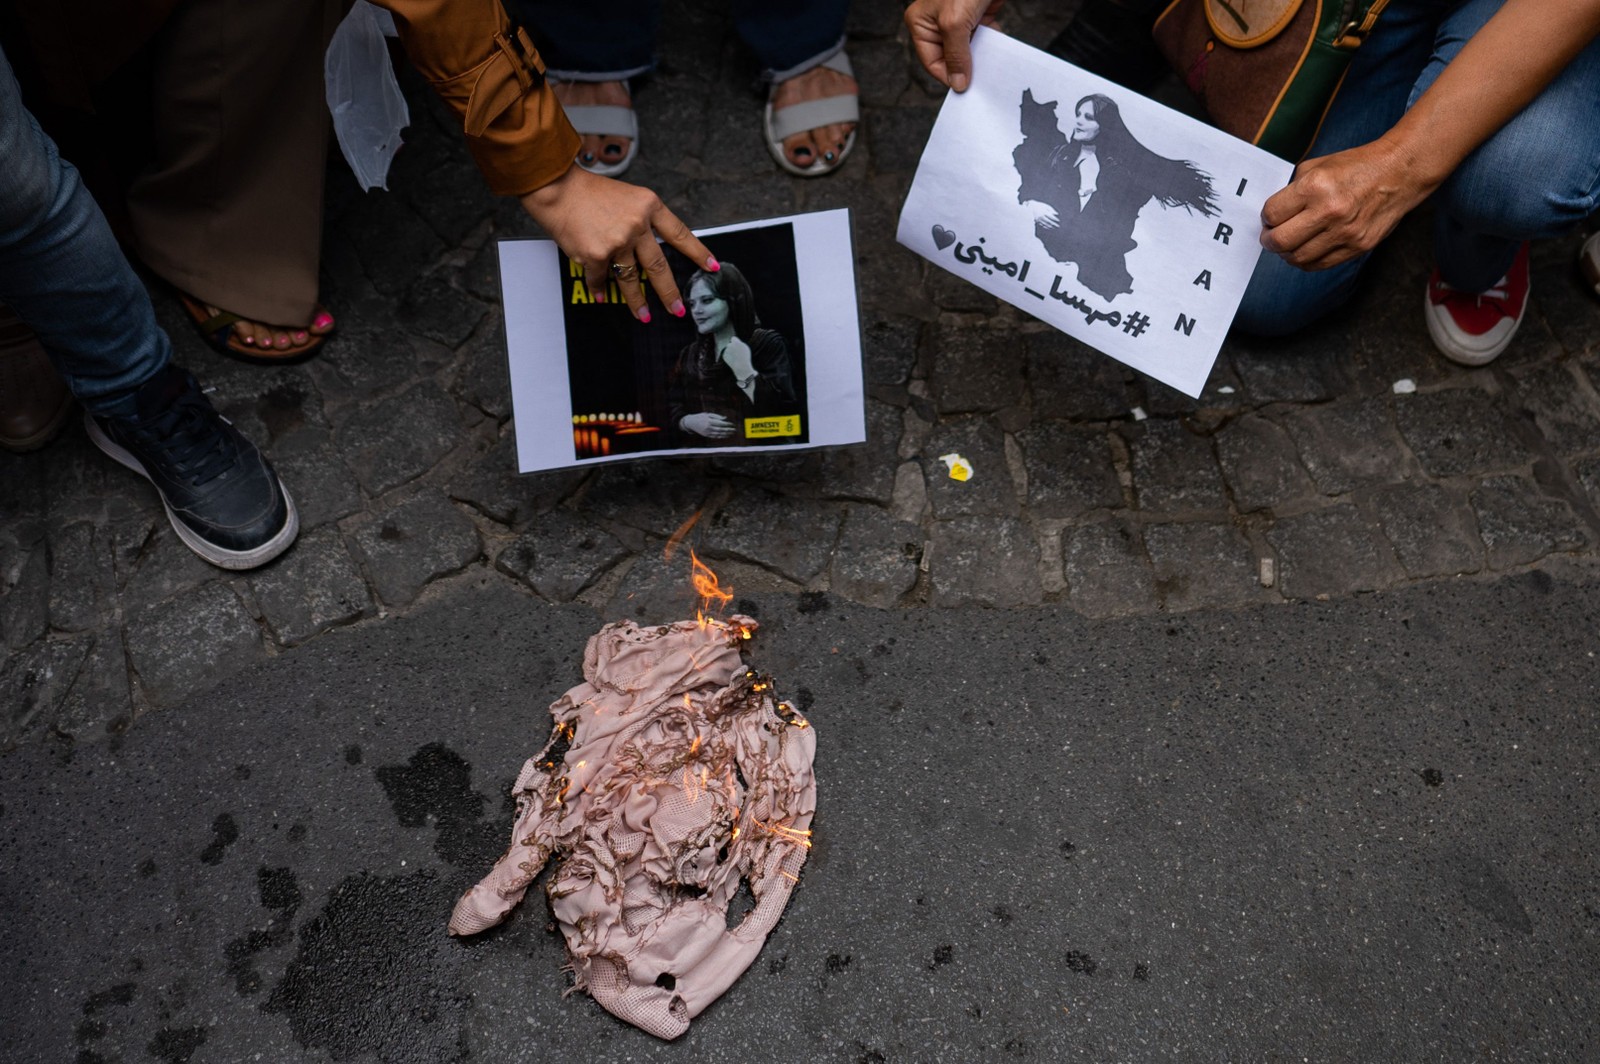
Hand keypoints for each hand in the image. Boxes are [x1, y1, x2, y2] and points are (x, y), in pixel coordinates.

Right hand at [521, 165, 714, 320]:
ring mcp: (617, 241)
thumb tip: (652, 251)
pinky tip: (601, 296)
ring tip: (644, 316)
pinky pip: (601, 280)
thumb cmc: (588, 191)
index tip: (712, 267)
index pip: (679, 233)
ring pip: (631, 279)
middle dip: (669, 292)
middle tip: (678, 309)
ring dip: (637, 302)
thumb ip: (642, 220)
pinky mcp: (596, 255)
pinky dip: (599, 289)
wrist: (557, 188)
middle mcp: (636, 224)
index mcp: (649, 206)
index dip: (697, 252)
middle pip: (659, 266)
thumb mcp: (627, 197)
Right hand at [679, 412, 735, 437]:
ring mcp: (707, 432)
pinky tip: (726, 435)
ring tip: (732, 433)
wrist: (690, 422)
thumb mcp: (708, 414)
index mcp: (709, 421)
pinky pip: (715, 436)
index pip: (721, 423)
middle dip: (728, 430)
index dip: (727, 424)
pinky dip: (721, 436)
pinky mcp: (706, 435)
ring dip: (726, 434)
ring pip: (719, 434)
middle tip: (734, 430)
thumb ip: (717, 416)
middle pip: (721, 429)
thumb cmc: (700, 416)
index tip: (732, 424)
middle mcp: (708, 427)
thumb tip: (725, 418)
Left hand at [718, 336, 754, 381]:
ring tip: (736, 358)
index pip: (733, 338)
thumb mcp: (745, 349)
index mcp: (736, 343)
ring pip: (727, 350)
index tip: (736, 344)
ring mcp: (726, 351)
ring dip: (730, 352)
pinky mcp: (724, 356)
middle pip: (729, 344)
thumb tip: (734, 340)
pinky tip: (733, 360)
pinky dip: (729, 357)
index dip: (734, 341)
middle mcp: (730, 345)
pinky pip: (726, 355)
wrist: (741, 367)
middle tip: (736, 353)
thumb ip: (739, 343)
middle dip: (732, 347)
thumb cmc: (745, 357)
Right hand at [904, 0, 1005, 91]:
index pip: (932, 61)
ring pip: (968, 49)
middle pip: (950, 57)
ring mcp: (958, 19)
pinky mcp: (977, 14)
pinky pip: (983, 38)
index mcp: (921, 23)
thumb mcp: (955, 23)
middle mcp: (937, 23)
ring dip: (980, 55)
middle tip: (979, 77)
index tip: (965, 87)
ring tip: (989, 59)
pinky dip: (991, 42)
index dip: (947, 75)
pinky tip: (997, 43)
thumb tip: (958, 83)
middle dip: (965, 65)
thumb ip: (956, 55)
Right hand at [1024, 199, 1059, 229]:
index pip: (1051, 217)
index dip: (1055, 219)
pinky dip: (1045, 226)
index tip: (1058, 220)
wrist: (1030, 206)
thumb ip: (1051, 209)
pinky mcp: (1037, 220)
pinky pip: (1042, 224)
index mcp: (1044, 212)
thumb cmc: (1039, 205)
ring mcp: (1039, 219)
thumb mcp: (1045, 206)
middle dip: (1054, 224)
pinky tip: (1048, 227)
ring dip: (1050, 226)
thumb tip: (1056, 214)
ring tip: (1053, 227)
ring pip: (1045, 223)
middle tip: (1057, 226)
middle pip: (1049, 221)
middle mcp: (1041, 216)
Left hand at [1259, 138, 1434, 270]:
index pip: (1272, 214)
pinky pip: (1320, 264)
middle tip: (1270, 236)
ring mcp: (1345, 232)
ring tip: (1288, 244)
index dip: (1266, 218)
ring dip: (1286, 253)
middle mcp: (1329, 211)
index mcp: (1315, 186)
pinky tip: (1304, 250)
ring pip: (1298, 258)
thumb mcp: (1318, 165)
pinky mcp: (1357, 246)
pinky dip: (1305, 261)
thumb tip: (1272, 214)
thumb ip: (1292, 190)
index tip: (1269, 218)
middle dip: (1269, 240)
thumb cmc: (1356, 166)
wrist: (1399, 172)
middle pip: (1280, 240)